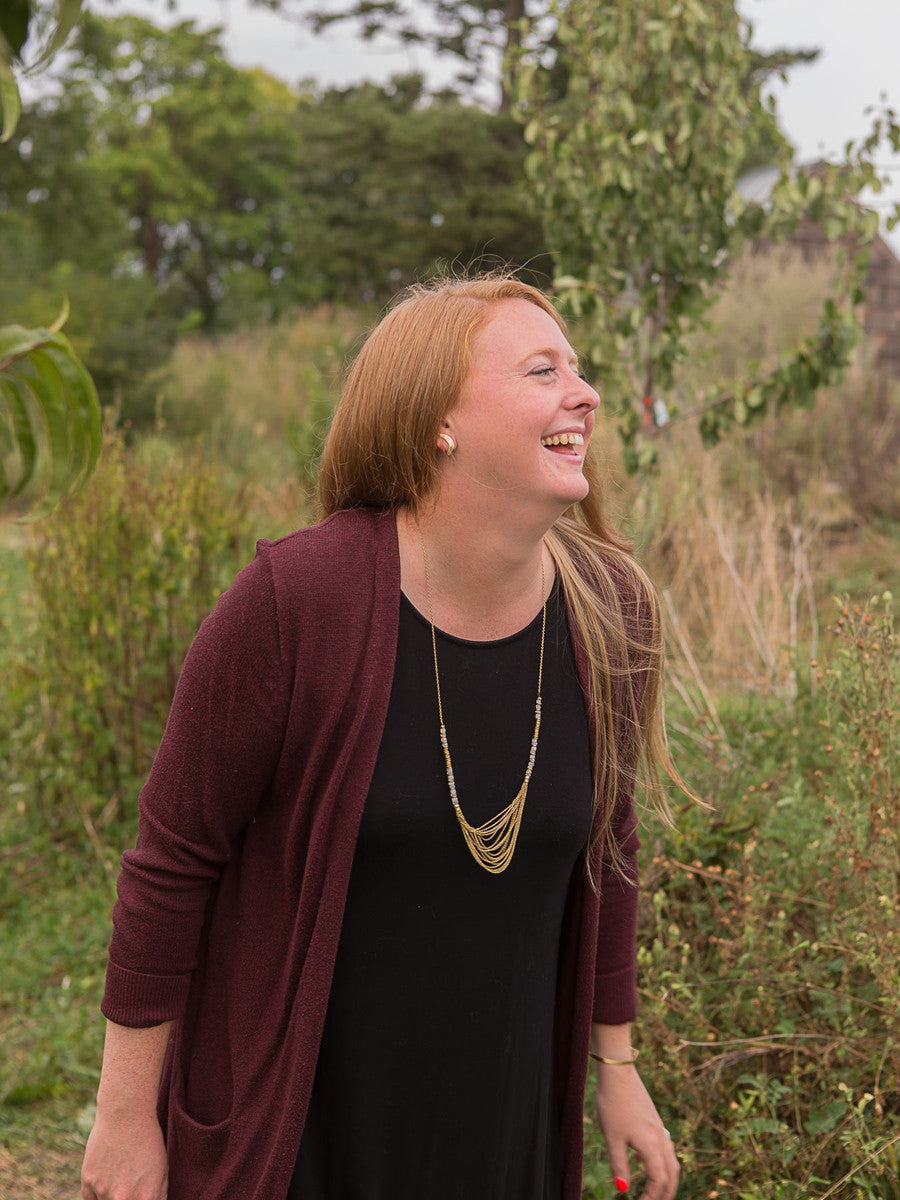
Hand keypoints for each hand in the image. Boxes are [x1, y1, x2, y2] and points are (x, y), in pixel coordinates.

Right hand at [81, 1106, 167, 1199]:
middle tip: (127, 1182)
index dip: (142, 1199)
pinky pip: (91, 1199)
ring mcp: (102, 1191)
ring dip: (111, 1196)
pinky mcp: (87, 1182)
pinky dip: (98, 1193)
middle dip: (126, 1198)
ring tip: (120, 1174)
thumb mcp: (162, 1170)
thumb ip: (158, 1196)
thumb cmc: (148, 1141)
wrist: (126, 1114)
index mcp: (145, 1198)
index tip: (139, 1193)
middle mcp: (122, 1199)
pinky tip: (107, 1174)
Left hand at [594, 1066, 678, 1199]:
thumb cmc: (613, 1103)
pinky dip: (663, 1162)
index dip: (652, 1197)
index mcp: (651, 1145)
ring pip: (672, 1160)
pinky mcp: (655, 1121)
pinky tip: (646, 1162)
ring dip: (667, 1178)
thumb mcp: (612, 1137)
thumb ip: (618, 1164)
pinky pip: (665, 1148)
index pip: (659, 1180)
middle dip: (667, 1192)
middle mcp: (661, 1138)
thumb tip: (623, 1189)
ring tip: (656, 1190)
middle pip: (672, 1173)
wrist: (618, 1072)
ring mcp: (660, 1128)